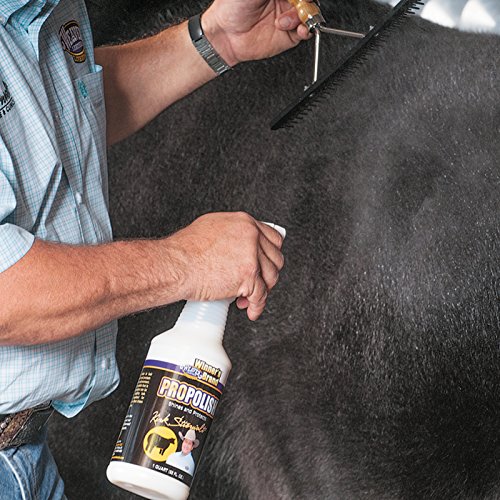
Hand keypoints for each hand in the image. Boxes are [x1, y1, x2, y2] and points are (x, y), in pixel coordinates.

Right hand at [168, 212, 284, 319]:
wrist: (175, 265)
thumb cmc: (185, 250)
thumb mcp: (212, 228)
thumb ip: (232, 233)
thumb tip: (238, 243)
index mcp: (244, 223)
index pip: (273, 238)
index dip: (270, 255)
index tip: (266, 263)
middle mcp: (251, 236)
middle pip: (275, 258)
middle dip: (267, 274)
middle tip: (257, 282)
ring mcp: (251, 256)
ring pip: (270, 277)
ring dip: (262, 290)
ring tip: (248, 297)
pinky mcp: (248, 276)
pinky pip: (260, 295)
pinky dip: (257, 306)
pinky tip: (250, 309)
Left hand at [201, 0, 311, 66]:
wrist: (225, 35)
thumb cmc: (232, 7)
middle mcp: (285, 1)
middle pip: (307, 0)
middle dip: (305, 3)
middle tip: (296, 5)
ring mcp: (288, 17)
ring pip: (309, 14)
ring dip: (302, 16)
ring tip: (283, 21)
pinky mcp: (288, 36)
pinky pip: (305, 31)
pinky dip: (306, 29)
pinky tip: (299, 29)